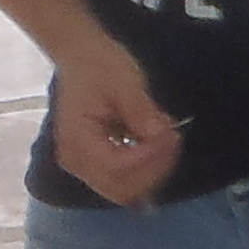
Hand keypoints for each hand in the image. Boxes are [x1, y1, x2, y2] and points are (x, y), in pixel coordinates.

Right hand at [50, 43, 182, 206]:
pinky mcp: (94, 164)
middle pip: (122, 189)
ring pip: (125, 191)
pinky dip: (144, 170)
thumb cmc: (99, 65)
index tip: (171, 135)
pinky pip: (123, 182)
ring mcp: (83, 167)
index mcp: (77, 140)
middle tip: (173, 137)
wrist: (81, 57)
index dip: (149, 158)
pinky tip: (155, 145)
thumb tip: (159, 135)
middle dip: (155, 168)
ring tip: (166, 139)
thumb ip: (141, 112)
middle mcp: (75, 162)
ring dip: (152, 171)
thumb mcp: (125, 82)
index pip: (117, 167)